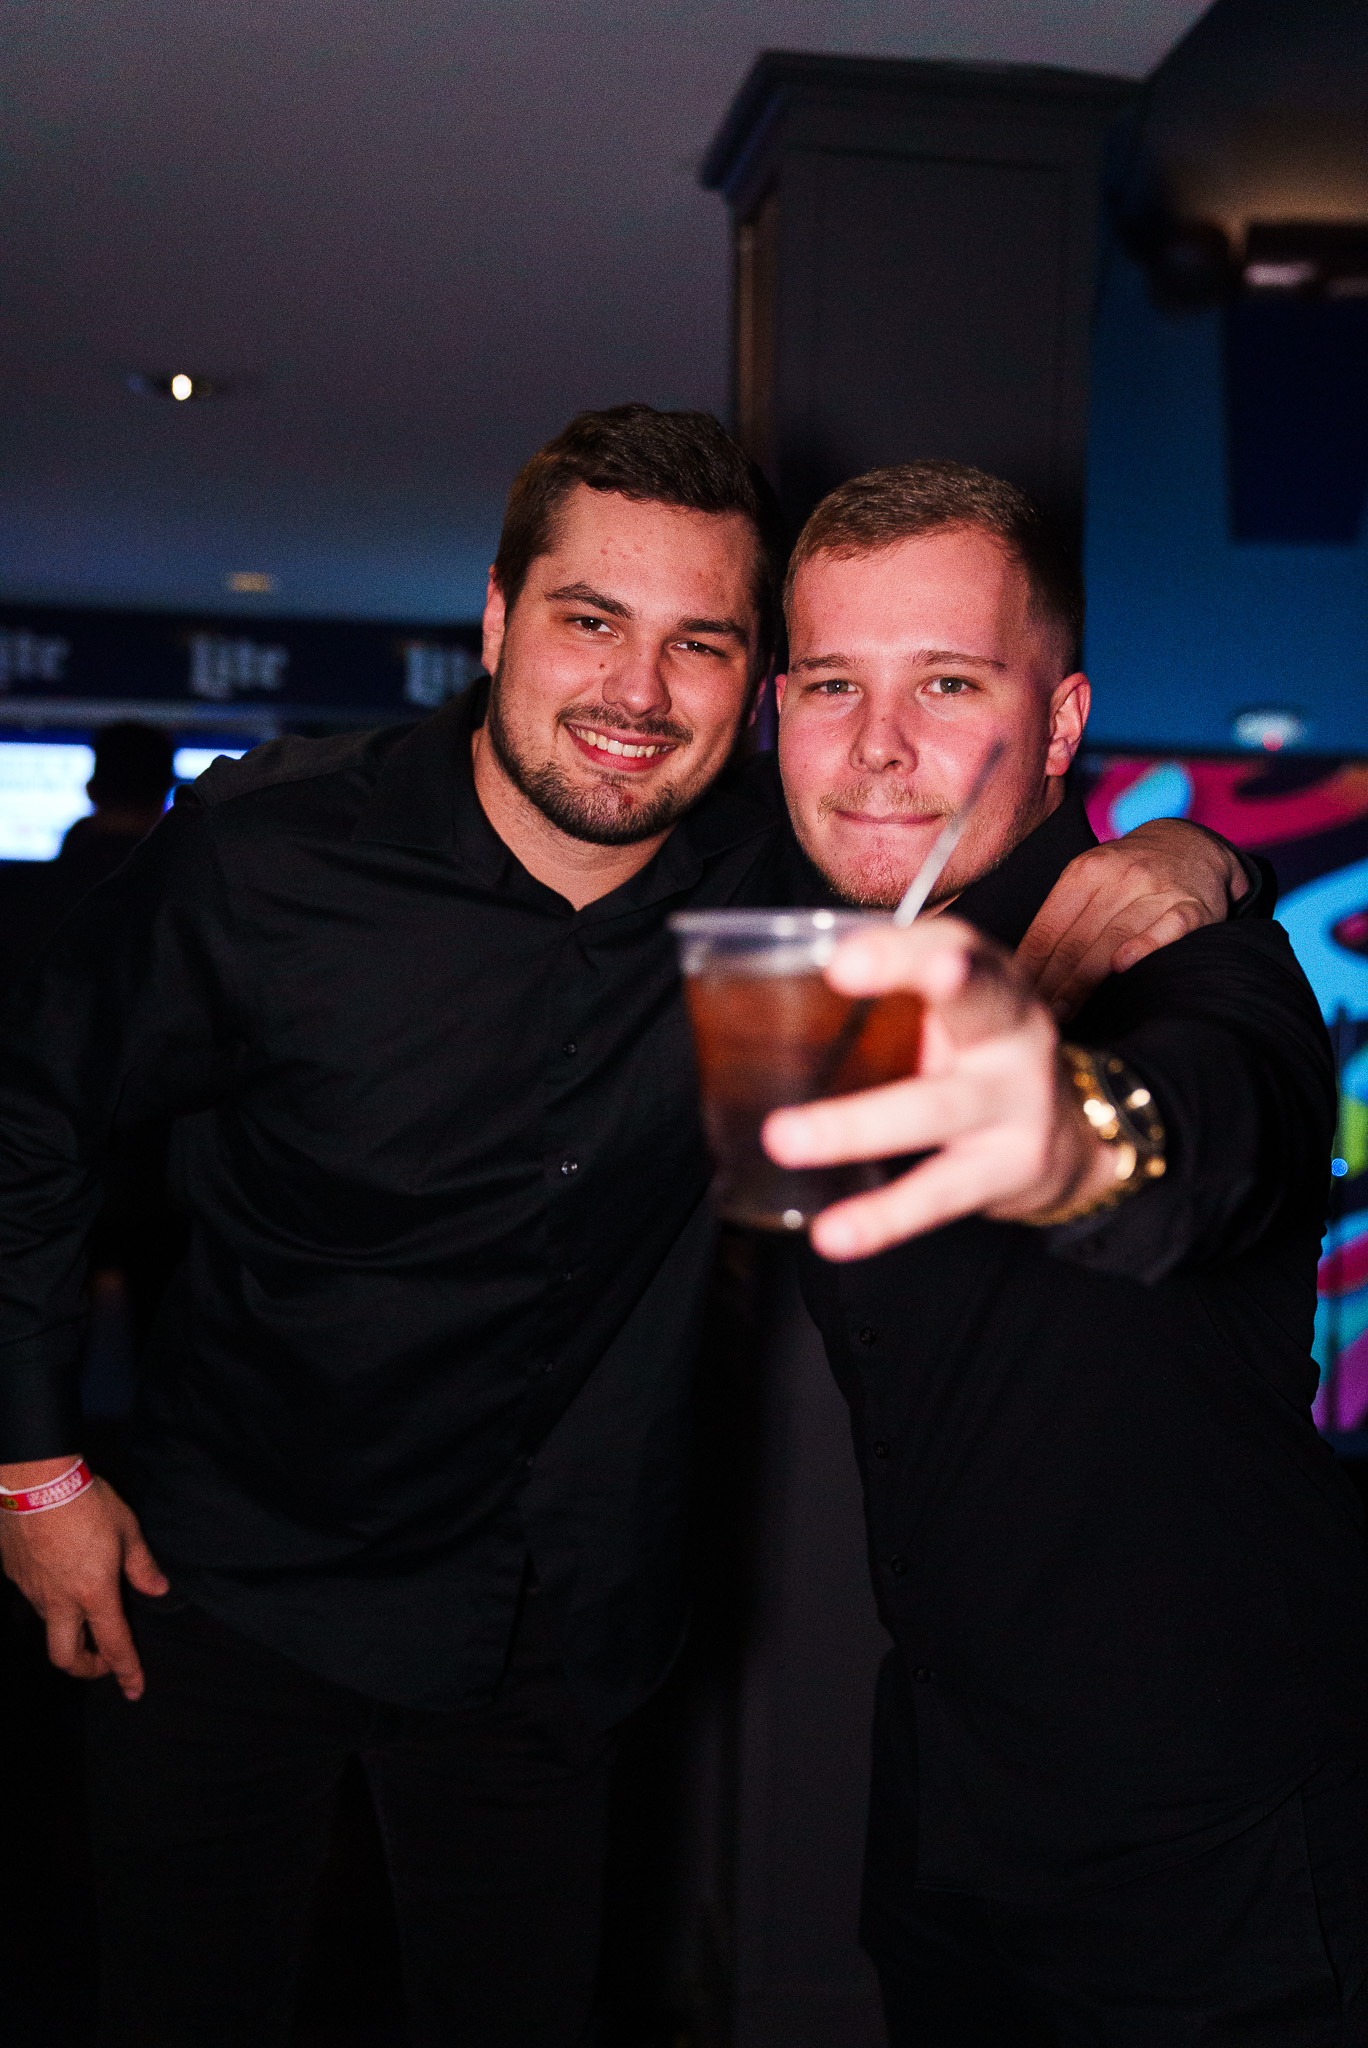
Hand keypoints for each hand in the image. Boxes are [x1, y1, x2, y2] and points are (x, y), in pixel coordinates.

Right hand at [0, 1464, 168, 1699]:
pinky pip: (34, 1597)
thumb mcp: (127, 1530)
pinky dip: (50, 1598)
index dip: (126, 1670)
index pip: (114, 1643)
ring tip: (85, 1607)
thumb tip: (158, 1590)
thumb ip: (142, 1566)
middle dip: (85, 1668)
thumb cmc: (88, 1503)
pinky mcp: (14, 1575)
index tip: (135, 1690)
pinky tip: (59, 1574)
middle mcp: (59, 1601)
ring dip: (69, 1628)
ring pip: (48, 1626)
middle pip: (65, 1656)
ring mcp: (32, 1590)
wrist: (36, 1482)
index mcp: (94, 1593)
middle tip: (103, 1660)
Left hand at [762, 919, 1114, 1260]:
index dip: (898, 947)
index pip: (950, 941)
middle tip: (840, 980)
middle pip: (974, 1001)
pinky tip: (836, 1232)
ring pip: (935, 1109)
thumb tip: (757, 994)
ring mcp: (1017, 1102)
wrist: (1067, 1137)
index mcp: (988, 978)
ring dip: (855, 1124)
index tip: (842, 958)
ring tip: (786, 1138)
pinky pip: (938, 1194)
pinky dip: (883, 1217)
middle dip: (914, 982)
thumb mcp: (944, 1014)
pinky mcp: (1011, 1169)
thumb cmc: (974, 1058)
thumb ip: (880, 997)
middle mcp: (1014, 1031)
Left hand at [1017, 819, 1245, 1020]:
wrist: (1192, 845)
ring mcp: (1157, 890)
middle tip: (1037, 1014)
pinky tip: (1123, 968)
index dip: (1030, 967)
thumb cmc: (1127, 875)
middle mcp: (1120, 877)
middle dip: (1053, 982)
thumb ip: (1062, 916)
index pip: (1049, 928)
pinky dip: (1144, 947)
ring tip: (1065, 1012)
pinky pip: (1166, 930)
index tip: (1018, 995)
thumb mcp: (1091, 878)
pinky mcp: (1191, 907)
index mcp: (1086, 871)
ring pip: (1114, 939)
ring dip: (1086, 981)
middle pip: (1077, 939)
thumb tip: (1023, 970)